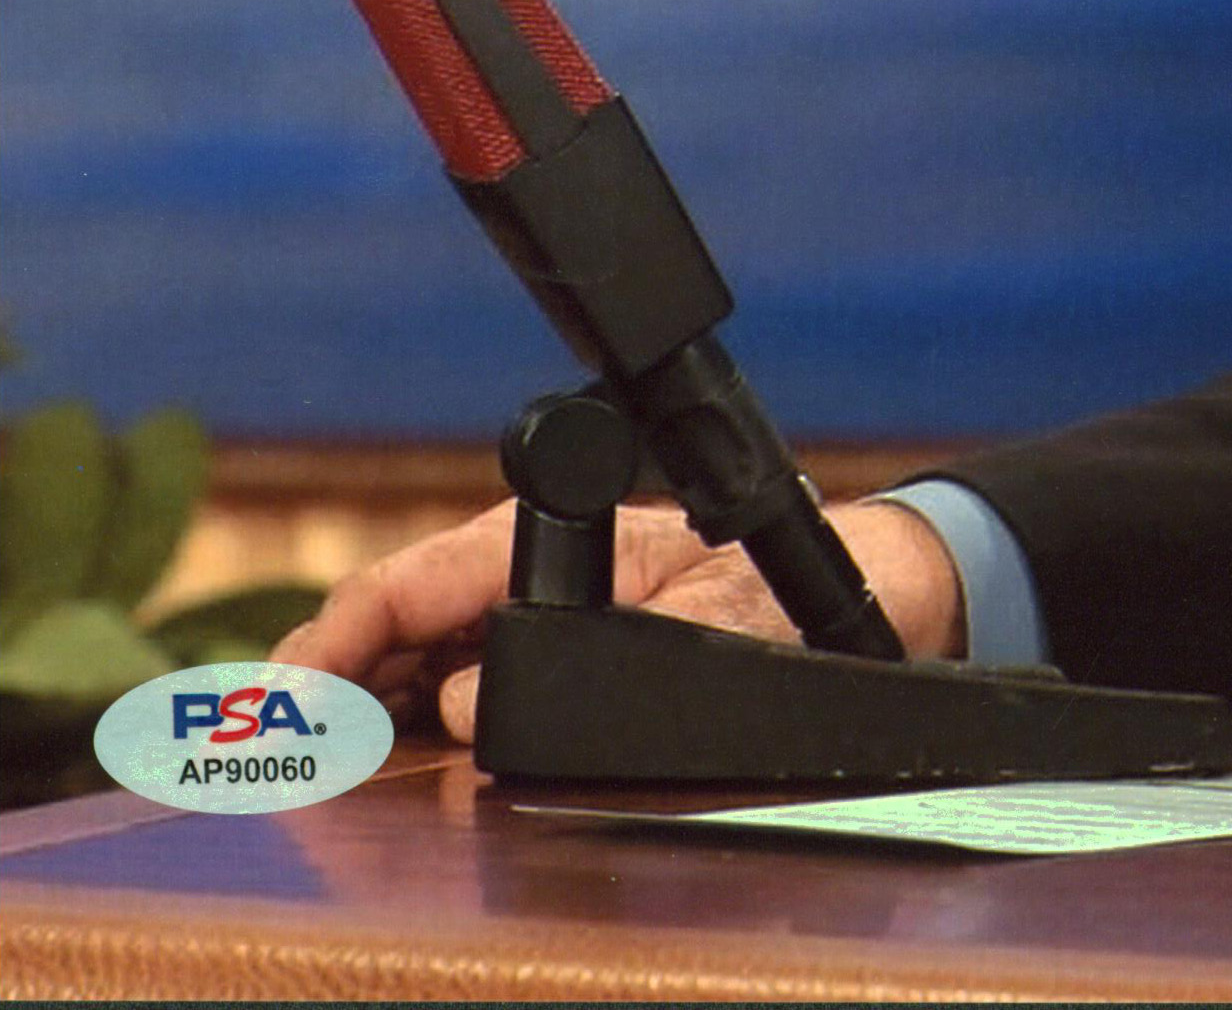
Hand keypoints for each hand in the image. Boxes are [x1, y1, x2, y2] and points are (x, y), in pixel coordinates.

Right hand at [275, 496, 969, 742]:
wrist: (857, 603)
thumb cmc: (786, 594)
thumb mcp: (723, 615)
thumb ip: (617, 655)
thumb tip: (475, 704)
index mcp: (553, 547)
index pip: (411, 583)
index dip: (335, 640)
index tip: (288, 699)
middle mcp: (526, 582)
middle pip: (391, 631)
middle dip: (326, 690)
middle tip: (277, 763)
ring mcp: (528, 628)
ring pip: (408, 672)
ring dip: (357, 721)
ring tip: (309, 781)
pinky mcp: (543, 670)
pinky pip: (449, 702)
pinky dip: (405, 738)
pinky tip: (379, 781)